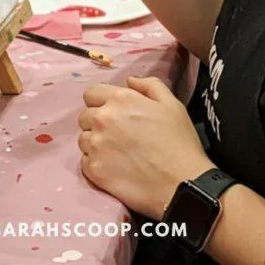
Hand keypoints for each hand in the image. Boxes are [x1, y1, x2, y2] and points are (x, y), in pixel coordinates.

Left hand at [78, 76, 211, 219]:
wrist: (181, 183)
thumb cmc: (179, 141)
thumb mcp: (171, 104)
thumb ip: (149, 85)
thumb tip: (129, 81)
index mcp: (119, 99)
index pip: (92, 93)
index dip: (102, 101)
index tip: (114, 113)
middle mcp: (102, 119)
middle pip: (85, 116)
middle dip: (97, 122)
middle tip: (117, 134)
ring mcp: (95, 145)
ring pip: (83, 138)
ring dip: (95, 142)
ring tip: (115, 152)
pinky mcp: (93, 170)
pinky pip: (85, 161)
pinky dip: (95, 162)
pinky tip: (113, 167)